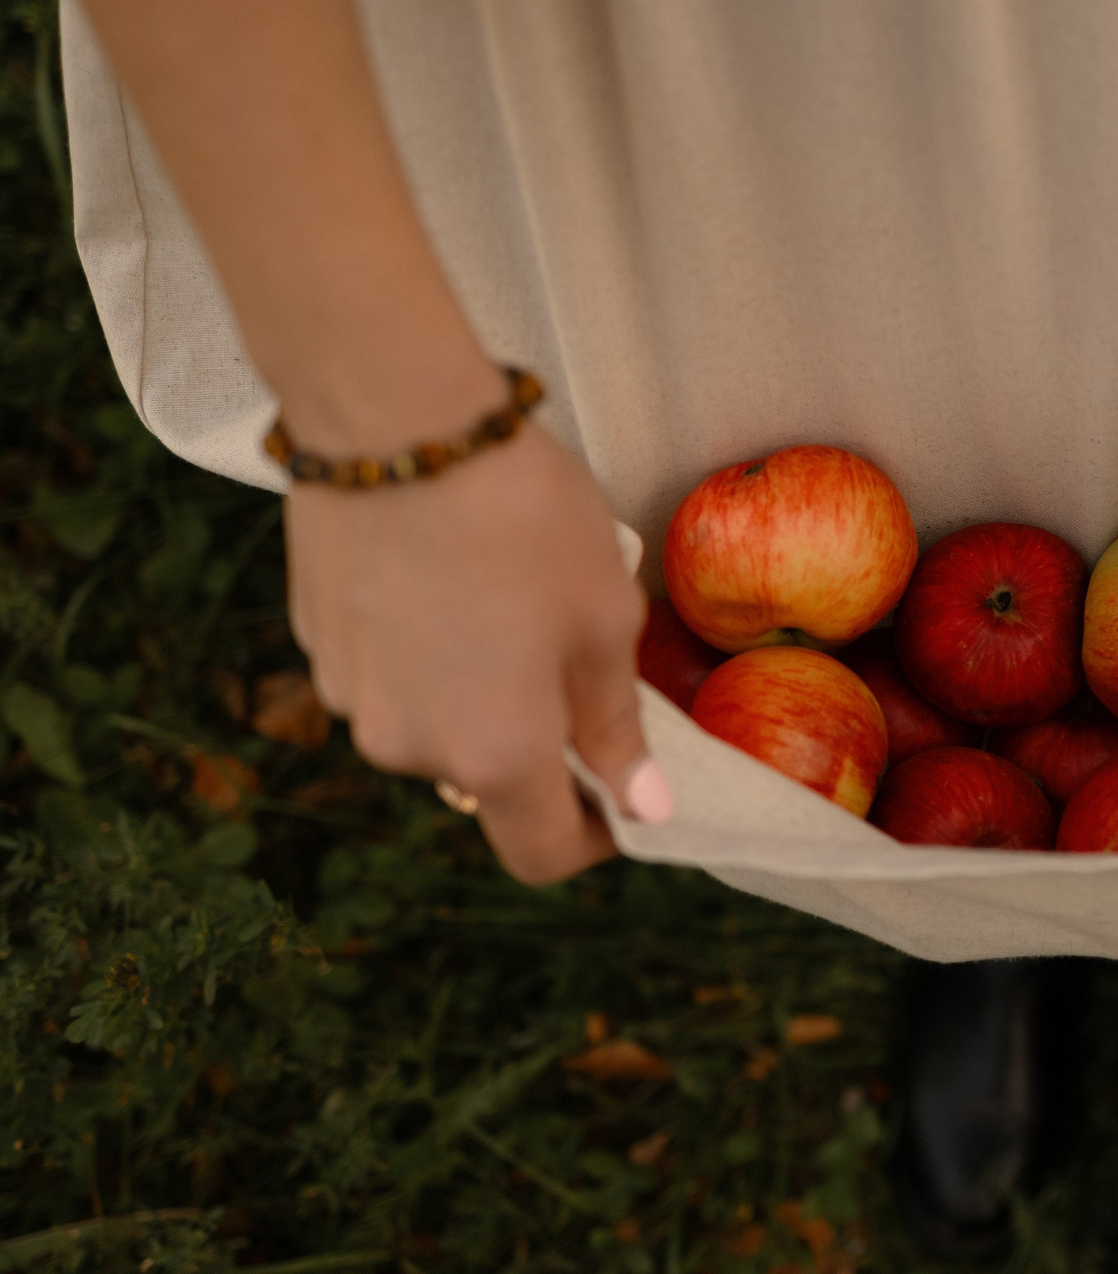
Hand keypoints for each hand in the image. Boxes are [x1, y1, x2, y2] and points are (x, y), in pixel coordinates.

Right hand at [287, 420, 670, 883]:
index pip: (542, 853)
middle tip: (576, 658)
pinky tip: (453, 580)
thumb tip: (644, 806)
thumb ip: (617, 726)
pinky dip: (429, 655)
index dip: (593, 836)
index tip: (623, 797)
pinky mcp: (317, 647)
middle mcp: (409, 749)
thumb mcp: (604, 620)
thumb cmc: (524, 520)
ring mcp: (351, 700)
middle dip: (538, 742)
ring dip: (479, 693)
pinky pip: (391, 678)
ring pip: (435, 727)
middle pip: (487, 783)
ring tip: (512, 603)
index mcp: (492, 755)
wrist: (398, 421)